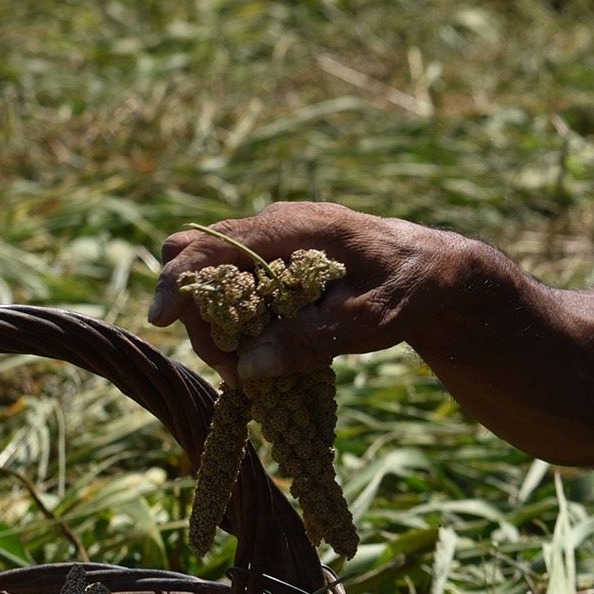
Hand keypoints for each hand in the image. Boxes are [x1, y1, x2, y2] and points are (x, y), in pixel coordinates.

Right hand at [148, 201, 469, 381]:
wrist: (432, 269)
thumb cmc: (407, 289)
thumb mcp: (372, 321)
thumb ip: (314, 340)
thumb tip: (248, 368)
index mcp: (298, 227)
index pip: (217, 244)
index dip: (181, 280)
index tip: (160, 319)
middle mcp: (275, 225)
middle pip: (197, 255)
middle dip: (199, 314)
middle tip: (234, 367)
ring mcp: (271, 240)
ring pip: (210, 272)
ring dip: (215, 321)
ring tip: (251, 367)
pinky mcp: (273, 258)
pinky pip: (231, 282)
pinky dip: (232, 317)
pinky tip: (261, 349)